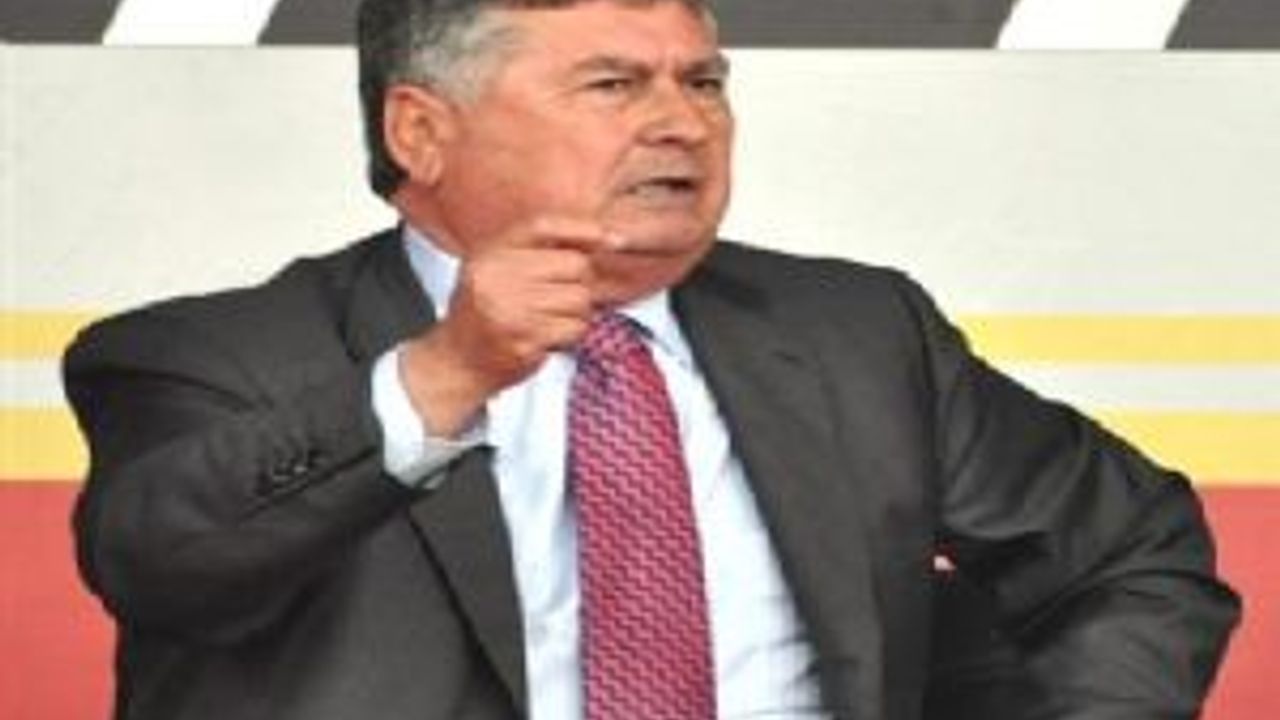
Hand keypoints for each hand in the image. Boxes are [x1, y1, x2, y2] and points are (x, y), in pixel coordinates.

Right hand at [399, 216, 618, 435]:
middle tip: (559, 297)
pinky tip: (547, 336)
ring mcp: (510, 311)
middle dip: (579, 282)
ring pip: (580, 298)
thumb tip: (606, 237)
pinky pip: (575, 328)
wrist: (457, 362)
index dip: (580, 229)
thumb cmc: (485, 312)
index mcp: (489, 254)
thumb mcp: (498, 268)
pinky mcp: (525, 341)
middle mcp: (496, 277)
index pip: (542, 226)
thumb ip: (540, 249)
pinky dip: (571, 334)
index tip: (607, 238)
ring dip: (576, 311)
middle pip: (573, 264)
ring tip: (549, 319)